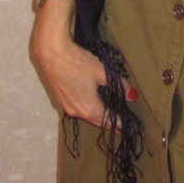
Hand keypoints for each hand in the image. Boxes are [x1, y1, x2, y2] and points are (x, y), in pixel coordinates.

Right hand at [31, 0, 135, 127]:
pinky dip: (87, 108)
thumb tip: (131, 96)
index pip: (108, 120)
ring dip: (97, 115)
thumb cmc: (78, 63)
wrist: (52, 53)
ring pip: (86, 115)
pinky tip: (92, 102)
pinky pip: (78, 108)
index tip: (128, 129)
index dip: (119, 124)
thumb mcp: (102, 72)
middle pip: (96, 120)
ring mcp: (66, 106)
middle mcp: (76, 112)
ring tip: (108, 113)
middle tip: (120, 123)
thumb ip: (118, 85)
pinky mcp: (60, 99)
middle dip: (108, 121)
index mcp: (88, 108)